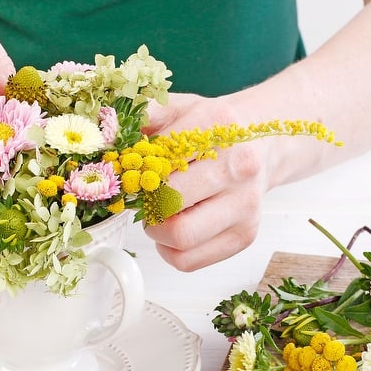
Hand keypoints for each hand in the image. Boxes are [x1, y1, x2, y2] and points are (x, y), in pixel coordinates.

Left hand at [143, 93, 270, 271]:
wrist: (263, 145)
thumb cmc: (213, 131)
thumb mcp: (179, 109)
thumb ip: (143, 115)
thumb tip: (107, 133)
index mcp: (217, 128)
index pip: (158, 163)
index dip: (136, 175)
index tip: (133, 177)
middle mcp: (239, 168)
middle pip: (169, 203)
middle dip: (146, 204)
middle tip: (146, 197)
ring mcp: (245, 206)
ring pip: (180, 238)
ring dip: (157, 231)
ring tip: (160, 215)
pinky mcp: (244, 236)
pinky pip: (189, 261)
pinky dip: (170, 251)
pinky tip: (176, 229)